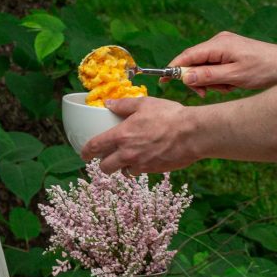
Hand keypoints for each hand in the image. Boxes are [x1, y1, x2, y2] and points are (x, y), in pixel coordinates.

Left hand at [80, 96, 198, 173]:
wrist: (193, 133)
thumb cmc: (170, 115)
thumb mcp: (145, 104)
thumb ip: (123, 104)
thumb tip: (108, 103)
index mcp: (122, 135)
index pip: (95, 147)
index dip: (85, 152)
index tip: (83, 154)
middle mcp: (128, 153)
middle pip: (105, 167)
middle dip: (102, 164)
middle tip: (106, 158)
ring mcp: (141, 164)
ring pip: (122, 172)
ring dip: (121, 166)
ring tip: (128, 157)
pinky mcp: (153, 171)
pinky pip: (139, 172)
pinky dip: (137, 168)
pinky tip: (144, 158)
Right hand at [171, 31, 276, 95]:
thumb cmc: (265, 69)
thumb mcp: (235, 77)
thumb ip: (208, 76)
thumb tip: (185, 76)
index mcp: (219, 44)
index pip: (188, 56)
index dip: (174, 69)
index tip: (163, 82)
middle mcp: (219, 42)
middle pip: (194, 62)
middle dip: (199, 80)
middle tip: (209, 93)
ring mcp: (225, 47)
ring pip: (205, 67)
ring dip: (212, 81)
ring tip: (229, 87)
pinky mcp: (231, 53)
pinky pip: (216, 67)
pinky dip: (220, 78)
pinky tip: (233, 83)